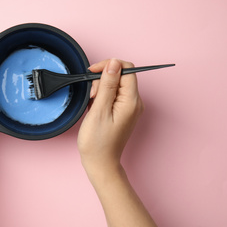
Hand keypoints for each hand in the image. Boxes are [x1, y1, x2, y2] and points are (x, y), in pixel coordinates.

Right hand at [78, 58, 143, 176]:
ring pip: (114, 85)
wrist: (100, 163)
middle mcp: (134, 102)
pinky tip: (95, 109)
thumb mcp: (99, 110)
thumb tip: (114, 63)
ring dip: (100, 90)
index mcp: (131, 101)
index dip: (109, 66)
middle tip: (92, 96)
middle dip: (102, 81)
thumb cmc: (98, 142)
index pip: (126, 69)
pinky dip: (101, 98)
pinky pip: (112, 95)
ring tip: (92, 106)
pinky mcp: (122, 111)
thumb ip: (107, 85)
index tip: (93, 72)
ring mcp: (129, 107)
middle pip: (120, 76)